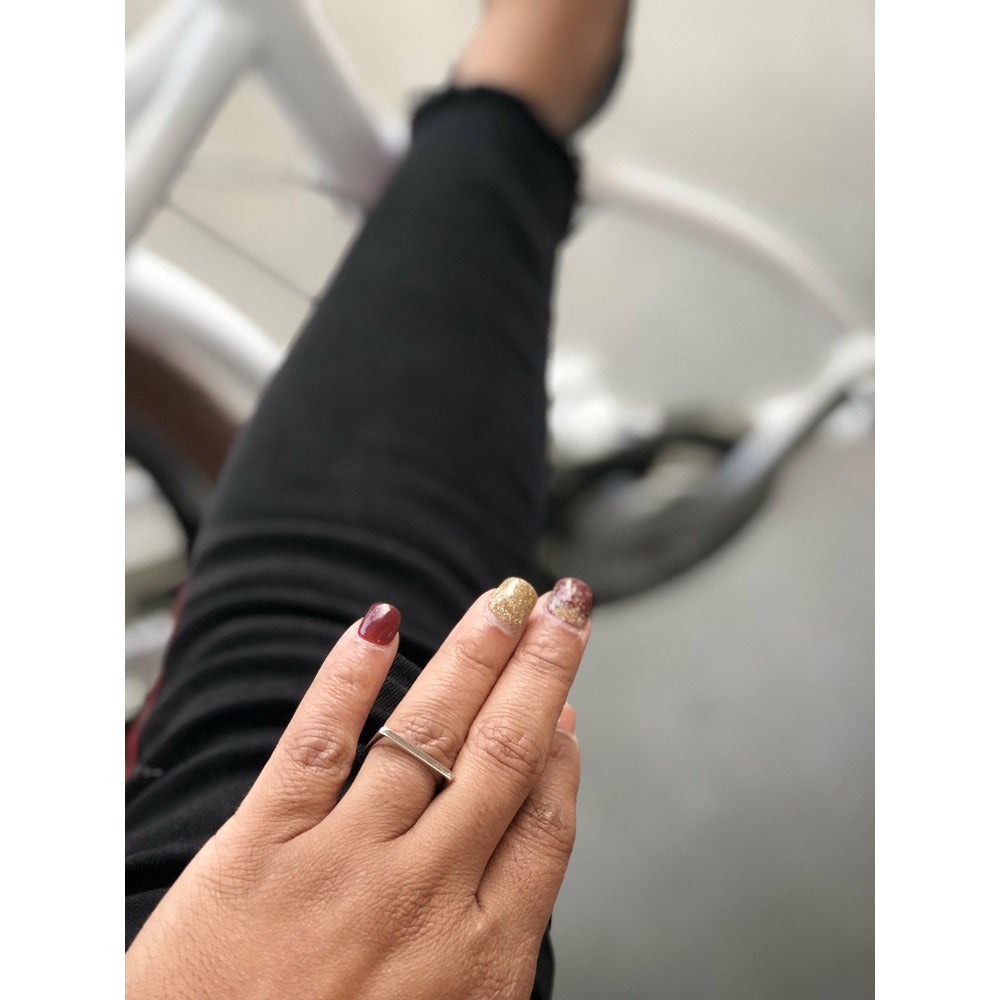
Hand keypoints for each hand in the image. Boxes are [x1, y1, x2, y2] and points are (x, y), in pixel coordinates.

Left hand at [125, 577, 591, 999]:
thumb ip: (488, 954)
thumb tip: (515, 862)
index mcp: (478, 962)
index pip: (545, 824)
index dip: (564, 752)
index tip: (567, 705)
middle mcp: (420, 900)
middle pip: (504, 756)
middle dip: (544, 668)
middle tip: (565, 606)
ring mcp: (341, 868)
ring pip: (428, 733)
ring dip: (474, 653)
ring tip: (504, 598)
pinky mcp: (258, 850)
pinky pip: (316, 743)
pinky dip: (350, 676)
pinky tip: (381, 626)